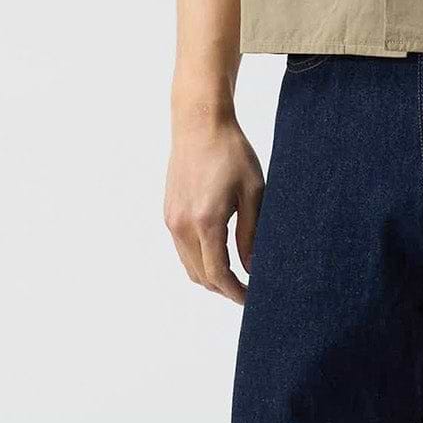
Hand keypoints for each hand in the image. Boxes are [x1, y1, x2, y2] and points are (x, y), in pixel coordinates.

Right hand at [164, 108, 265, 303]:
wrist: (199, 124)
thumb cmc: (231, 153)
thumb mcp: (253, 193)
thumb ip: (252, 234)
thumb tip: (252, 267)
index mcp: (206, 222)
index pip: (218, 274)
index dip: (235, 292)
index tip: (252, 299)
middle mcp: (183, 225)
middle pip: (201, 276)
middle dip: (224, 289)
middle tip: (248, 290)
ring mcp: (171, 220)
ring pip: (189, 266)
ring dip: (210, 277)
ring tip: (235, 276)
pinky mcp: (168, 213)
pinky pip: (182, 249)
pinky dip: (199, 260)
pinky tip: (219, 254)